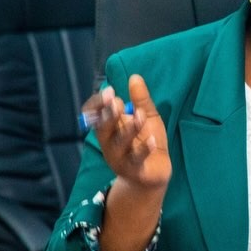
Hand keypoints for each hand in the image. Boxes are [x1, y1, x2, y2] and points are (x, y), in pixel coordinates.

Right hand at [83, 74, 170, 188]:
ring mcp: (120, 158)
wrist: (155, 173)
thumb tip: (135, 77)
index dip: (99, 104)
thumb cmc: (146, 141)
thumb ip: (141, 100)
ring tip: (140, 116)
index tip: (110, 91)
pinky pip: (136, 159)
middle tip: (116, 101)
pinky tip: (152, 140)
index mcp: (109, 128)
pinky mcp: (134, 170)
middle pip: (104, 129)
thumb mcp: (146, 117)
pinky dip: (144, 149)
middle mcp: (110, 143)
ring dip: (129, 129)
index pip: (95, 115)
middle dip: (109, 115)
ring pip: (120, 143)